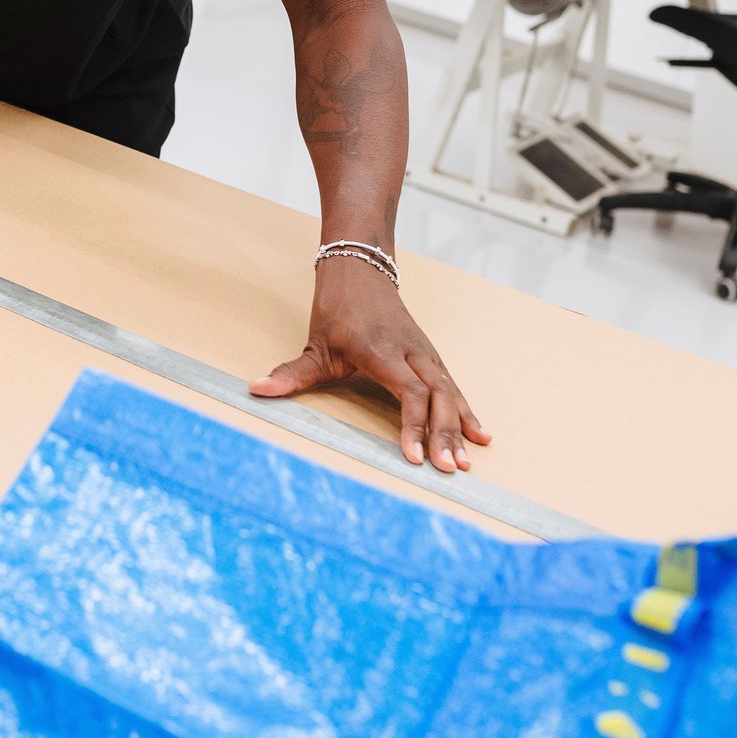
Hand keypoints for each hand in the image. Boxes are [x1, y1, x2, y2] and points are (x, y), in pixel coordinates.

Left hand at [250, 256, 489, 474]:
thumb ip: (292, 373)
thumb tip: (257, 389)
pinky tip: (480, 434)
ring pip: (449, 391)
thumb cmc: (338, 309)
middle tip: (450, 468)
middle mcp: (409, 351)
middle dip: (445, 433)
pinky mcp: (430, 355)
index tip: (413, 454)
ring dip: (460, 426)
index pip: (408, 391)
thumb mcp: (315, 344)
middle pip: (436, 394)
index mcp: (381, 350)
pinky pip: (452, 385)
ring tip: (468, 461)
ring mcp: (424, 352)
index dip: (413, 423)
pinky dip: (466, 410)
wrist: (361, 269)